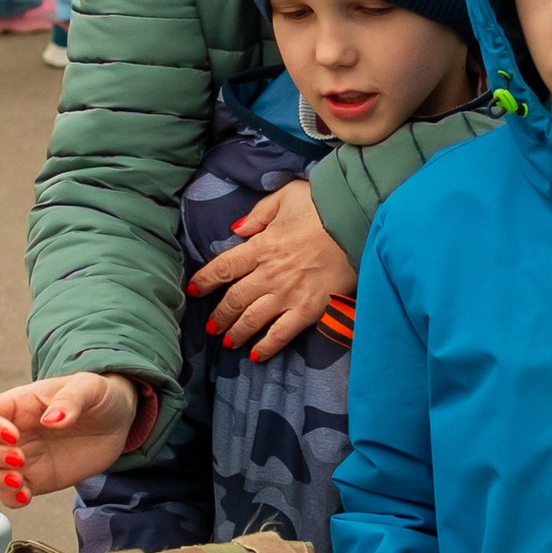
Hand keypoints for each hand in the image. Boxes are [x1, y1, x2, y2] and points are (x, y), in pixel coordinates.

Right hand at [0, 369, 139, 505]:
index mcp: (19, 404)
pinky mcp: (36, 479)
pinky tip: (26, 495)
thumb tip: (52, 420)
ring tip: (20, 481)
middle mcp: (14, 432)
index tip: (13, 435)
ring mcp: (23, 457)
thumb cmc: (99, 397)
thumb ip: (71, 400)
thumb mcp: (90, 387)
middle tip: (20, 459)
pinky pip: (9, 494)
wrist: (119, 422)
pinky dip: (10, 498)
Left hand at [189, 179, 353, 360]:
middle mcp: (269, 274)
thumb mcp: (286, 196)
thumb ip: (259, 213)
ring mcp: (288, 295)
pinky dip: (266, 347)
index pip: (223, 267)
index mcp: (260, 246)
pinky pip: (281, 334)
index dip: (205, 280)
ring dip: (236, 333)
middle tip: (211, 326)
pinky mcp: (308, 310)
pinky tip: (256, 356)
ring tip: (227, 342)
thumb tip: (237, 229)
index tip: (194, 290)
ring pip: (252, 320)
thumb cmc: (323, 207)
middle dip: (219, 315)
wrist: (357, 224)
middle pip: (234, 299)